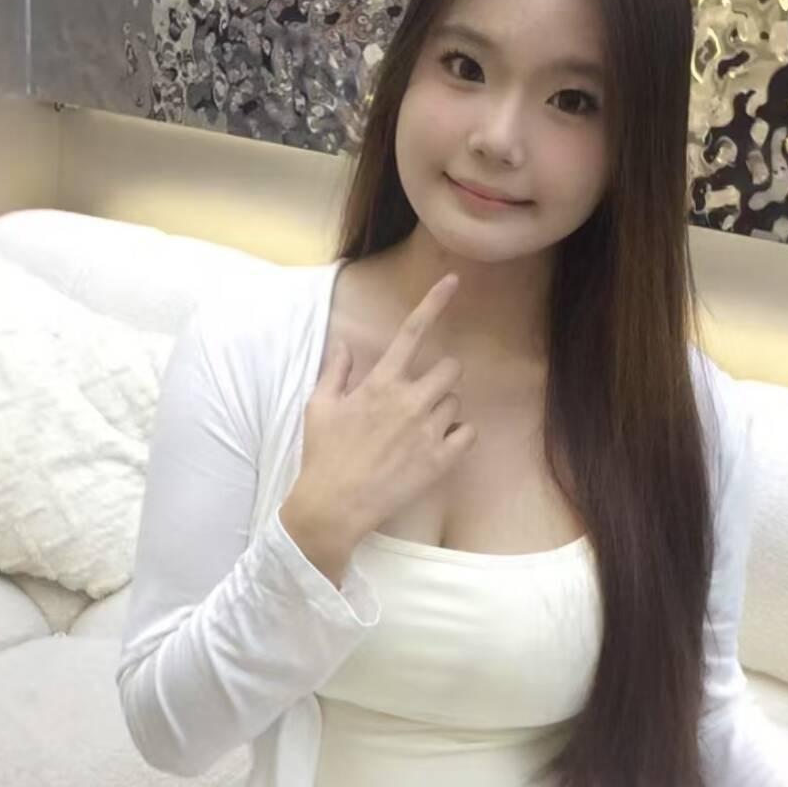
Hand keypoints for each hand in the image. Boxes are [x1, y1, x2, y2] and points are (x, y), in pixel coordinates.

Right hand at [294, 272, 476, 540]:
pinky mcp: (440, 460)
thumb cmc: (323, 454)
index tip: (454, 280)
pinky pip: (468, 433)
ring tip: (419, 428)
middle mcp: (409, 401)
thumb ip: (336, 371)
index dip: (434, 302)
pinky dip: (458, 435)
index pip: (413, 331)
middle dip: (440, 377)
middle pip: (450, 369)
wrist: (333, 506)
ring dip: (443, 408)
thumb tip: (345, 344)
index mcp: (380, 383)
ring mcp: (428, 430)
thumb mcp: (319, 406)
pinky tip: (437, 444)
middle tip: (421, 395)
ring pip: (456, 402)